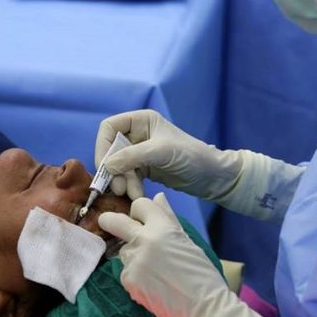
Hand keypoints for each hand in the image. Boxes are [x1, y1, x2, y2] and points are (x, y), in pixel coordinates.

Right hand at [96, 109, 305, 221]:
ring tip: (131, 195)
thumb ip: (133, 156)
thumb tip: (107, 165)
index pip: (109, 127)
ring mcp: (140, 152)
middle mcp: (138, 134)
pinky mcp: (144, 169)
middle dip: (113, 169)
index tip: (105, 167)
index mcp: (142, 120)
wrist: (213, 176)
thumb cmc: (192, 156)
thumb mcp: (162, 152)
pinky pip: (127, 177)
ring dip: (121, 181)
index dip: (103, 146)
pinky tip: (136, 196)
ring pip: (118, 166)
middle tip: (118, 188)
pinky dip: (129, 186)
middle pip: (111, 149)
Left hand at [98, 194, 292, 316]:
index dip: (140, 211)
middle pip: (113, 221)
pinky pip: (125, 271)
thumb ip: (168, 217)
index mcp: (162, 227)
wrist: (204, 307)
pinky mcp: (129, 281)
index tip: (141, 219)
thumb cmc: (202, 273)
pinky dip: (135, 275)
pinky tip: (152, 282)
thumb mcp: (187, 240)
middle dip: (109, 221)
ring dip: (133, 255)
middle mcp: (143, 241)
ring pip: (123, 250)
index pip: (139, 205)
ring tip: (154, 269)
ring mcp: (134, 262)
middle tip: (109, 224)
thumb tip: (158, 197)